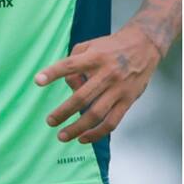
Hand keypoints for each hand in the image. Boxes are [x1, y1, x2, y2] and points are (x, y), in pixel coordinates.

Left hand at [35, 25, 161, 144]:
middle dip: (63, 112)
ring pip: (95, 113)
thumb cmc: (113, 46)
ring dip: (77, 128)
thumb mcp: (92, 44)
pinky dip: (97, 133)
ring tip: (62, 136)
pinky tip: (84, 138)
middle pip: (81, 97)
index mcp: (95, 57)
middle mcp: (106, 73)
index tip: (37, 81)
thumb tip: (68, 82)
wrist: (145, 45)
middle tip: (50, 121)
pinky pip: (112, 122)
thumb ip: (74, 59)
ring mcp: (118, 89)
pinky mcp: (128, 100)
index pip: (70, 65)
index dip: (53, 73)